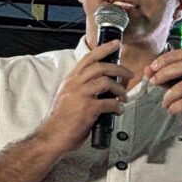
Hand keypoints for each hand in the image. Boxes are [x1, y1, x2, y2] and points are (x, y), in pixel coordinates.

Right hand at [39, 40, 132, 154]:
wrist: (52, 136)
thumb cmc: (62, 120)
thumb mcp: (69, 97)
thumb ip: (82, 88)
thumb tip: (105, 85)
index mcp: (70, 80)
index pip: (88, 58)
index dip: (103, 49)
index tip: (115, 44)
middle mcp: (74, 84)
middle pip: (101, 67)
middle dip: (119, 69)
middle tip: (129, 75)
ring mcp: (80, 95)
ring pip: (107, 82)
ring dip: (120, 89)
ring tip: (123, 97)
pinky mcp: (87, 109)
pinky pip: (110, 102)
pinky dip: (118, 106)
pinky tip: (118, 110)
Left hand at [146, 49, 181, 141]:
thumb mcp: (178, 89)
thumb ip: (166, 78)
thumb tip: (147, 70)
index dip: (167, 59)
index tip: (152, 68)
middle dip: (165, 72)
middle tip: (153, 82)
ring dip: (169, 96)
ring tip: (165, 104)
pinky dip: (174, 107)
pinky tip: (172, 111)